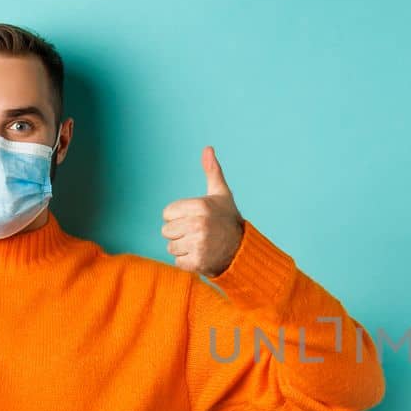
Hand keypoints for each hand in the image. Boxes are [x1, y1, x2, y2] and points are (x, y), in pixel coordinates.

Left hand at [162, 146, 244, 276]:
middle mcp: (199, 224)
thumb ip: (212, 171)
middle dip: (180, 233)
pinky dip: (188, 262)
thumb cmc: (227, 220)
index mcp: (201, 205)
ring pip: (171, 247)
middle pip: (167, 231)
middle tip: (199, 234)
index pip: (167, 213)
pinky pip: (178, 262)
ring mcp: (199, 244)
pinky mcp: (198, 262)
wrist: (243, 250)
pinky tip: (201, 256)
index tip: (195, 219)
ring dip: (183, 249)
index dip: (178, 217)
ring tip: (200, 245)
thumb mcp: (221, 194)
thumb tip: (208, 148)